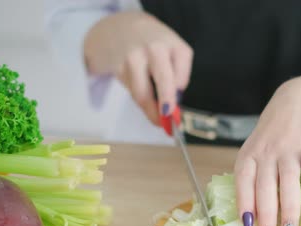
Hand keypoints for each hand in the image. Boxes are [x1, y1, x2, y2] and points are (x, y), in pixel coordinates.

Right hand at [84, 11, 192, 125]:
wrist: (118, 28)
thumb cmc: (151, 44)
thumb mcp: (170, 51)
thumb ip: (176, 75)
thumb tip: (174, 108)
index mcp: (173, 44)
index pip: (182, 76)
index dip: (179, 92)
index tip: (178, 105)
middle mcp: (155, 48)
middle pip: (164, 81)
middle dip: (166, 105)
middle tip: (167, 122)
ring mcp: (135, 57)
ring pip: (143, 94)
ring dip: (150, 111)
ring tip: (157, 119)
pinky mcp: (118, 67)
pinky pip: (132, 92)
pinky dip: (139, 100)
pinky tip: (142, 95)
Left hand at [234, 72, 300, 225]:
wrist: (295, 102)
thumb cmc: (271, 136)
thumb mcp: (254, 151)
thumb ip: (252, 177)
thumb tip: (249, 216)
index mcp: (250, 156)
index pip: (243, 181)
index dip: (244, 203)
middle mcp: (267, 153)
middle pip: (265, 187)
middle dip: (266, 215)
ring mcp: (290, 149)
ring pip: (289, 180)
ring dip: (289, 208)